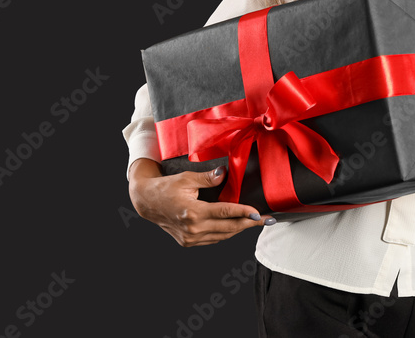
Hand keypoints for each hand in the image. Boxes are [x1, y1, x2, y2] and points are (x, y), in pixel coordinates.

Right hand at [128, 159, 269, 246]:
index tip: (259, 213)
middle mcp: (192, 229)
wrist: (147, 203)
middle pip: (229, 228)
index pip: (225, 213)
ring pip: (222, 236)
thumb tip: (224, 173)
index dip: (244, 212)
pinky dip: (226, 233)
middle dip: (250, 224)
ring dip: (240, 229)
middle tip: (267, 220)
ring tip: (255, 222)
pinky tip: (236, 226)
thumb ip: (208, 178)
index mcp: (192, 212)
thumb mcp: (186, 178)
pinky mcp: (188, 242)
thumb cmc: (166, 188)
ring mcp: (190, 238)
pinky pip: (213, 239)